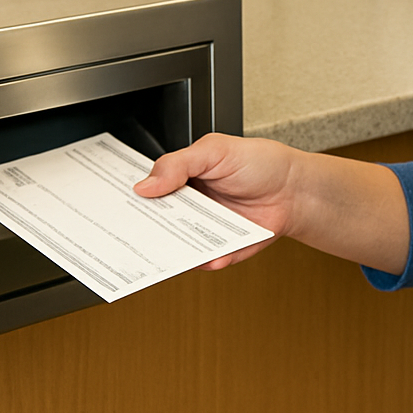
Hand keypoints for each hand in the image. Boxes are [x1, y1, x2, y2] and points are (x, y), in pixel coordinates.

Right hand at [134, 133, 295, 269]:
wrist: (296, 187)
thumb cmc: (260, 162)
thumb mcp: (216, 150)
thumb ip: (179, 164)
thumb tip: (145, 186)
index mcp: (183, 180)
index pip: (149, 192)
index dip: (132, 201)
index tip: (117, 207)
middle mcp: (191, 207)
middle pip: (159, 224)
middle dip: (146, 230)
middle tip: (136, 233)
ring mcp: (207, 230)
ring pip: (181, 246)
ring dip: (174, 251)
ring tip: (169, 251)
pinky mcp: (225, 249)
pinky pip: (211, 260)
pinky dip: (211, 261)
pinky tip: (213, 257)